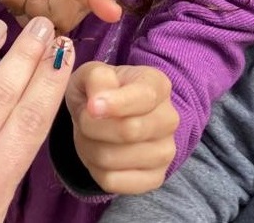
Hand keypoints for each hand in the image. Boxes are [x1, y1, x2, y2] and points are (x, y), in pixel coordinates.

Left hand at [66, 61, 178, 193]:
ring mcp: (166, 151)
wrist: (104, 114)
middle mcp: (169, 118)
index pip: (144, 97)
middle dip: (91, 126)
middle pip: (128, 131)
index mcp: (157, 85)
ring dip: (89, 147)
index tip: (91, 106)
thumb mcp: (92, 72)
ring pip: (114, 159)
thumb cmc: (99, 89)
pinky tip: (98, 153)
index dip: (114, 104)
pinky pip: (112, 181)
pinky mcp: (154, 178)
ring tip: (89, 134)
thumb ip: (97, 78)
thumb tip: (98, 102)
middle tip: (83, 118)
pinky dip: (94, 169)